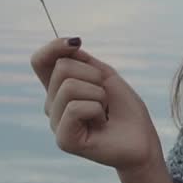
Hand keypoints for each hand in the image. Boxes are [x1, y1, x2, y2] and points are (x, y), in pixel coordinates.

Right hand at [30, 37, 162, 171]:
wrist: (142, 139)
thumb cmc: (125, 109)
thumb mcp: (104, 75)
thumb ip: (82, 60)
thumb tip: (69, 43)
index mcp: (59, 89)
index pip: (39, 61)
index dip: (53, 46)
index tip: (76, 43)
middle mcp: (52, 105)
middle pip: (62, 67)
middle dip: (94, 76)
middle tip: (105, 98)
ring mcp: (56, 124)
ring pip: (69, 86)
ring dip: (99, 95)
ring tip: (104, 112)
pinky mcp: (63, 140)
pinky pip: (75, 108)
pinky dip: (97, 110)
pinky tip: (101, 124)